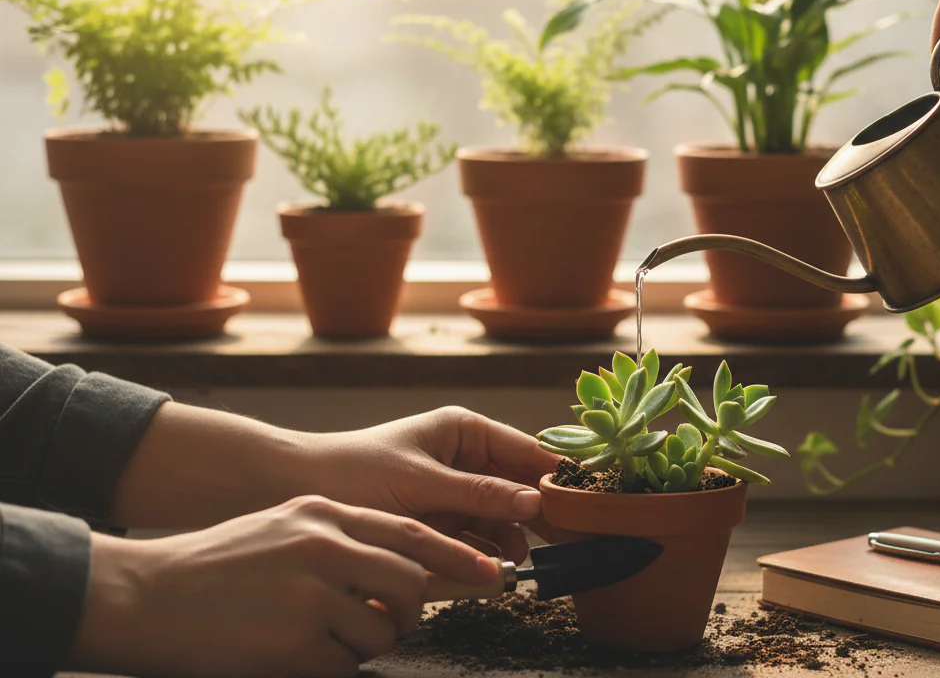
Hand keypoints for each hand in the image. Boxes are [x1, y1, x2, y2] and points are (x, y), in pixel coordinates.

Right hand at [68, 495, 498, 677]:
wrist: (142, 595)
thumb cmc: (213, 568)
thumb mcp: (282, 529)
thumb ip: (340, 541)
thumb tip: (399, 572)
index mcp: (322, 514)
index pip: (410, 533)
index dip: (456, 555)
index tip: (492, 572)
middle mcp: (324, 546)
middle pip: (411, 581)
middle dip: (412, 610)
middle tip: (389, 621)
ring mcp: (311, 594)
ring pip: (383, 629)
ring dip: (364, 643)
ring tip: (318, 638)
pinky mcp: (295, 641)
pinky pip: (345, 664)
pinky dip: (331, 666)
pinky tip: (293, 653)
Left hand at [303, 406, 565, 560]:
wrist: (293, 492)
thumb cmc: (353, 472)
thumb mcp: (422, 482)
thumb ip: (481, 494)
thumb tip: (536, 502)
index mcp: (465, 431)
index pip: (527, 450)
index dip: (555, 476)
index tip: (583, 502)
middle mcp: (465, 458)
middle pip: (520, 487)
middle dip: (538, 514)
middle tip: (565, 542)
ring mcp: (454, 492)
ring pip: (502, 518)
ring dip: (512, 540)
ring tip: (516, 564)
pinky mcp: (440, 523)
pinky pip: (476, 538)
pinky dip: (486, 554)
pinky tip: (493, 571)